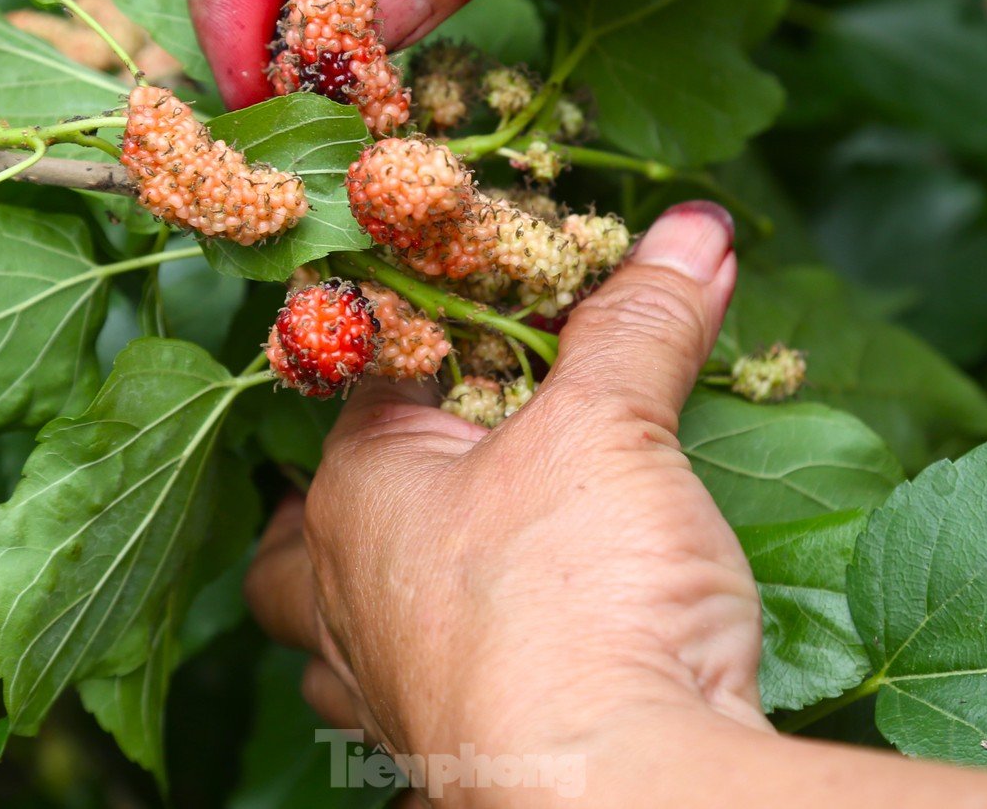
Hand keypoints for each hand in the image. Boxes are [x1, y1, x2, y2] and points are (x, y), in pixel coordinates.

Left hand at [242, 207, 986, 807]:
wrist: (617, 793)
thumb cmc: (570, 601)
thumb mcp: (613, 429)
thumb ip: (642, 325)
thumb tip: (691, 233)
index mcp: (355, 496)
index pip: (355, 384)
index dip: (413, 335)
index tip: (464, 303)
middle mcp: (348, 601)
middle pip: (294, 542)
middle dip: (332, 501)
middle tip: (399, 463)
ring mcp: (389, 694)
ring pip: (333, 642)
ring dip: (363, 603)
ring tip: (416, 571)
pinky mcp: (447, 761)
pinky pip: (404, 710)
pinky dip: (427, 680)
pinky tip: (471, 670)